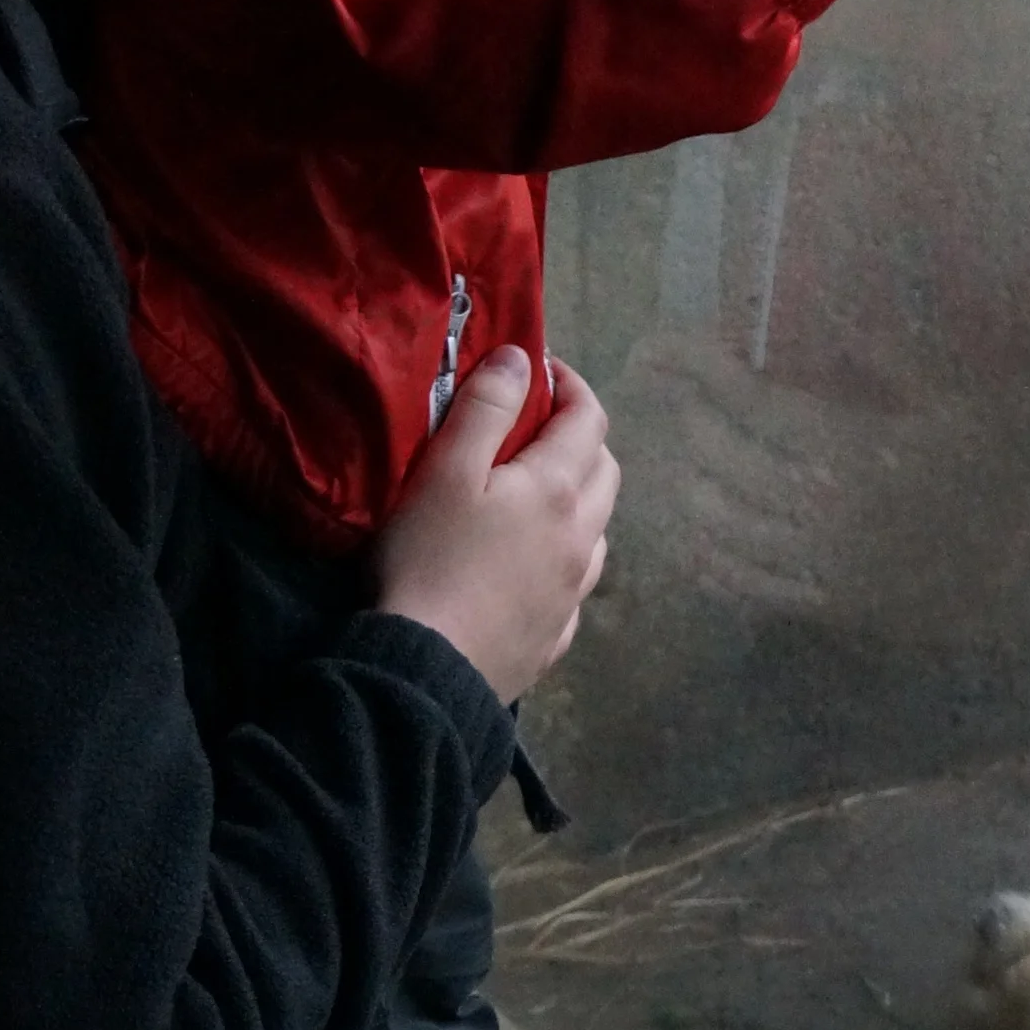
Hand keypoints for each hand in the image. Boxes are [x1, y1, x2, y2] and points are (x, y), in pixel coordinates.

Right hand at [378, 350, 619, 702]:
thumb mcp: (445, 470)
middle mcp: (581, 538)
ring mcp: (572, 593)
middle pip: (605, 472)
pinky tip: (533, 570)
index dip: (571, 386)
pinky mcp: (553, 637)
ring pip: (597, 531)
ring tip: (535, 498)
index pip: (589, 418)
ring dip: (579, 502)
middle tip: (538, 430)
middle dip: (582, 439)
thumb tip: (522, 359)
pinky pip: (574, 587)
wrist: (424, 670)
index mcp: (557, 489)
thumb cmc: (427, 560)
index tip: (541, 372)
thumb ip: (486, 408)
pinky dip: (563, 561)